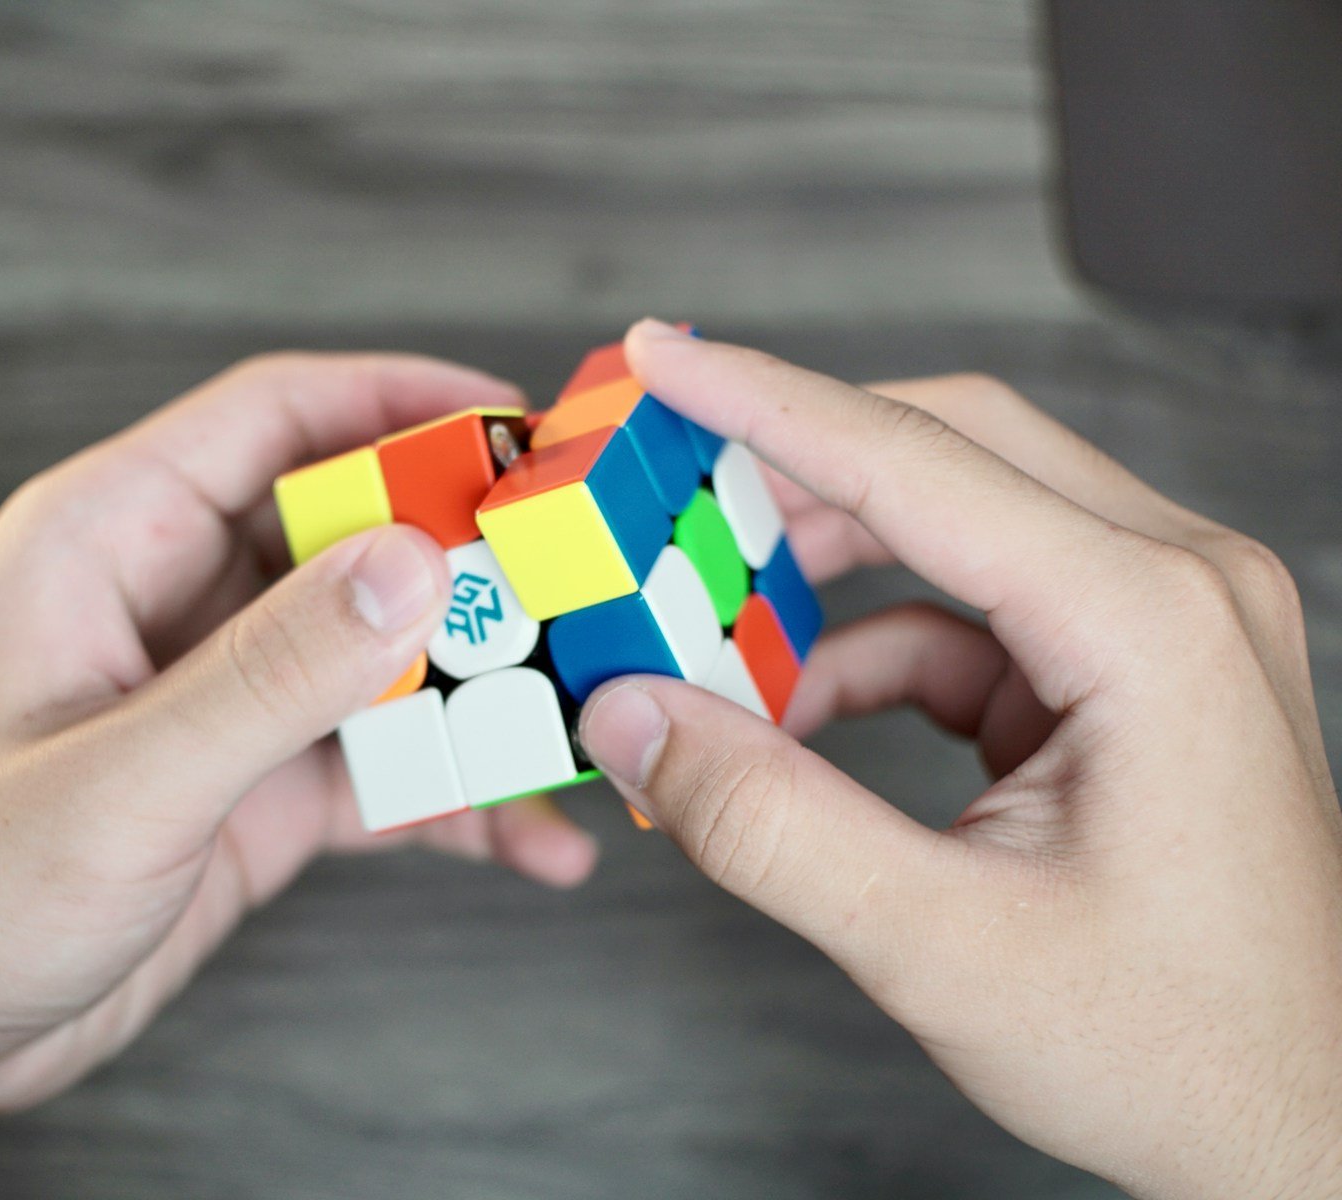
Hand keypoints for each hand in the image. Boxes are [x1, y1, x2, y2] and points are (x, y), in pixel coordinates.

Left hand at [0, 354, 597, 1198]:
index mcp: (111, 538)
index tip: (513, 421)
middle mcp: (178, 600)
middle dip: (467, 555)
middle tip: (573, 581)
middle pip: (353, 530)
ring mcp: (226, 694)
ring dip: (477, 687)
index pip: (277, 417)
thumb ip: (271, 672)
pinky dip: (455, 794)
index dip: (401, 400)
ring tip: (575, 718)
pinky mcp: (258, 782)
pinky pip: (382, 763)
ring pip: (383, 651)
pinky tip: (528, 837)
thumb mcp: (124, 778)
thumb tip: (410, 563)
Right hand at [580, 320, 1341, 1199]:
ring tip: (707, 627)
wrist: (1304, 1125)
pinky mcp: (1125, 672)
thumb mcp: (944, 945)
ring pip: (953, 529)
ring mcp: (1157, 624)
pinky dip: (870, 650)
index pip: (918, 462)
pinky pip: (970, 617)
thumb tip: (633, 719)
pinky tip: (793, 715)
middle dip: (792, 465)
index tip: (664, 356)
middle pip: (946, 453)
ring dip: (823, 569)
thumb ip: (768, 823)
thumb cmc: (1181, 1047)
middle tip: (667, 479)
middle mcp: (1172, 587)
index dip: (767, 402)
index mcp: (1147, 622)